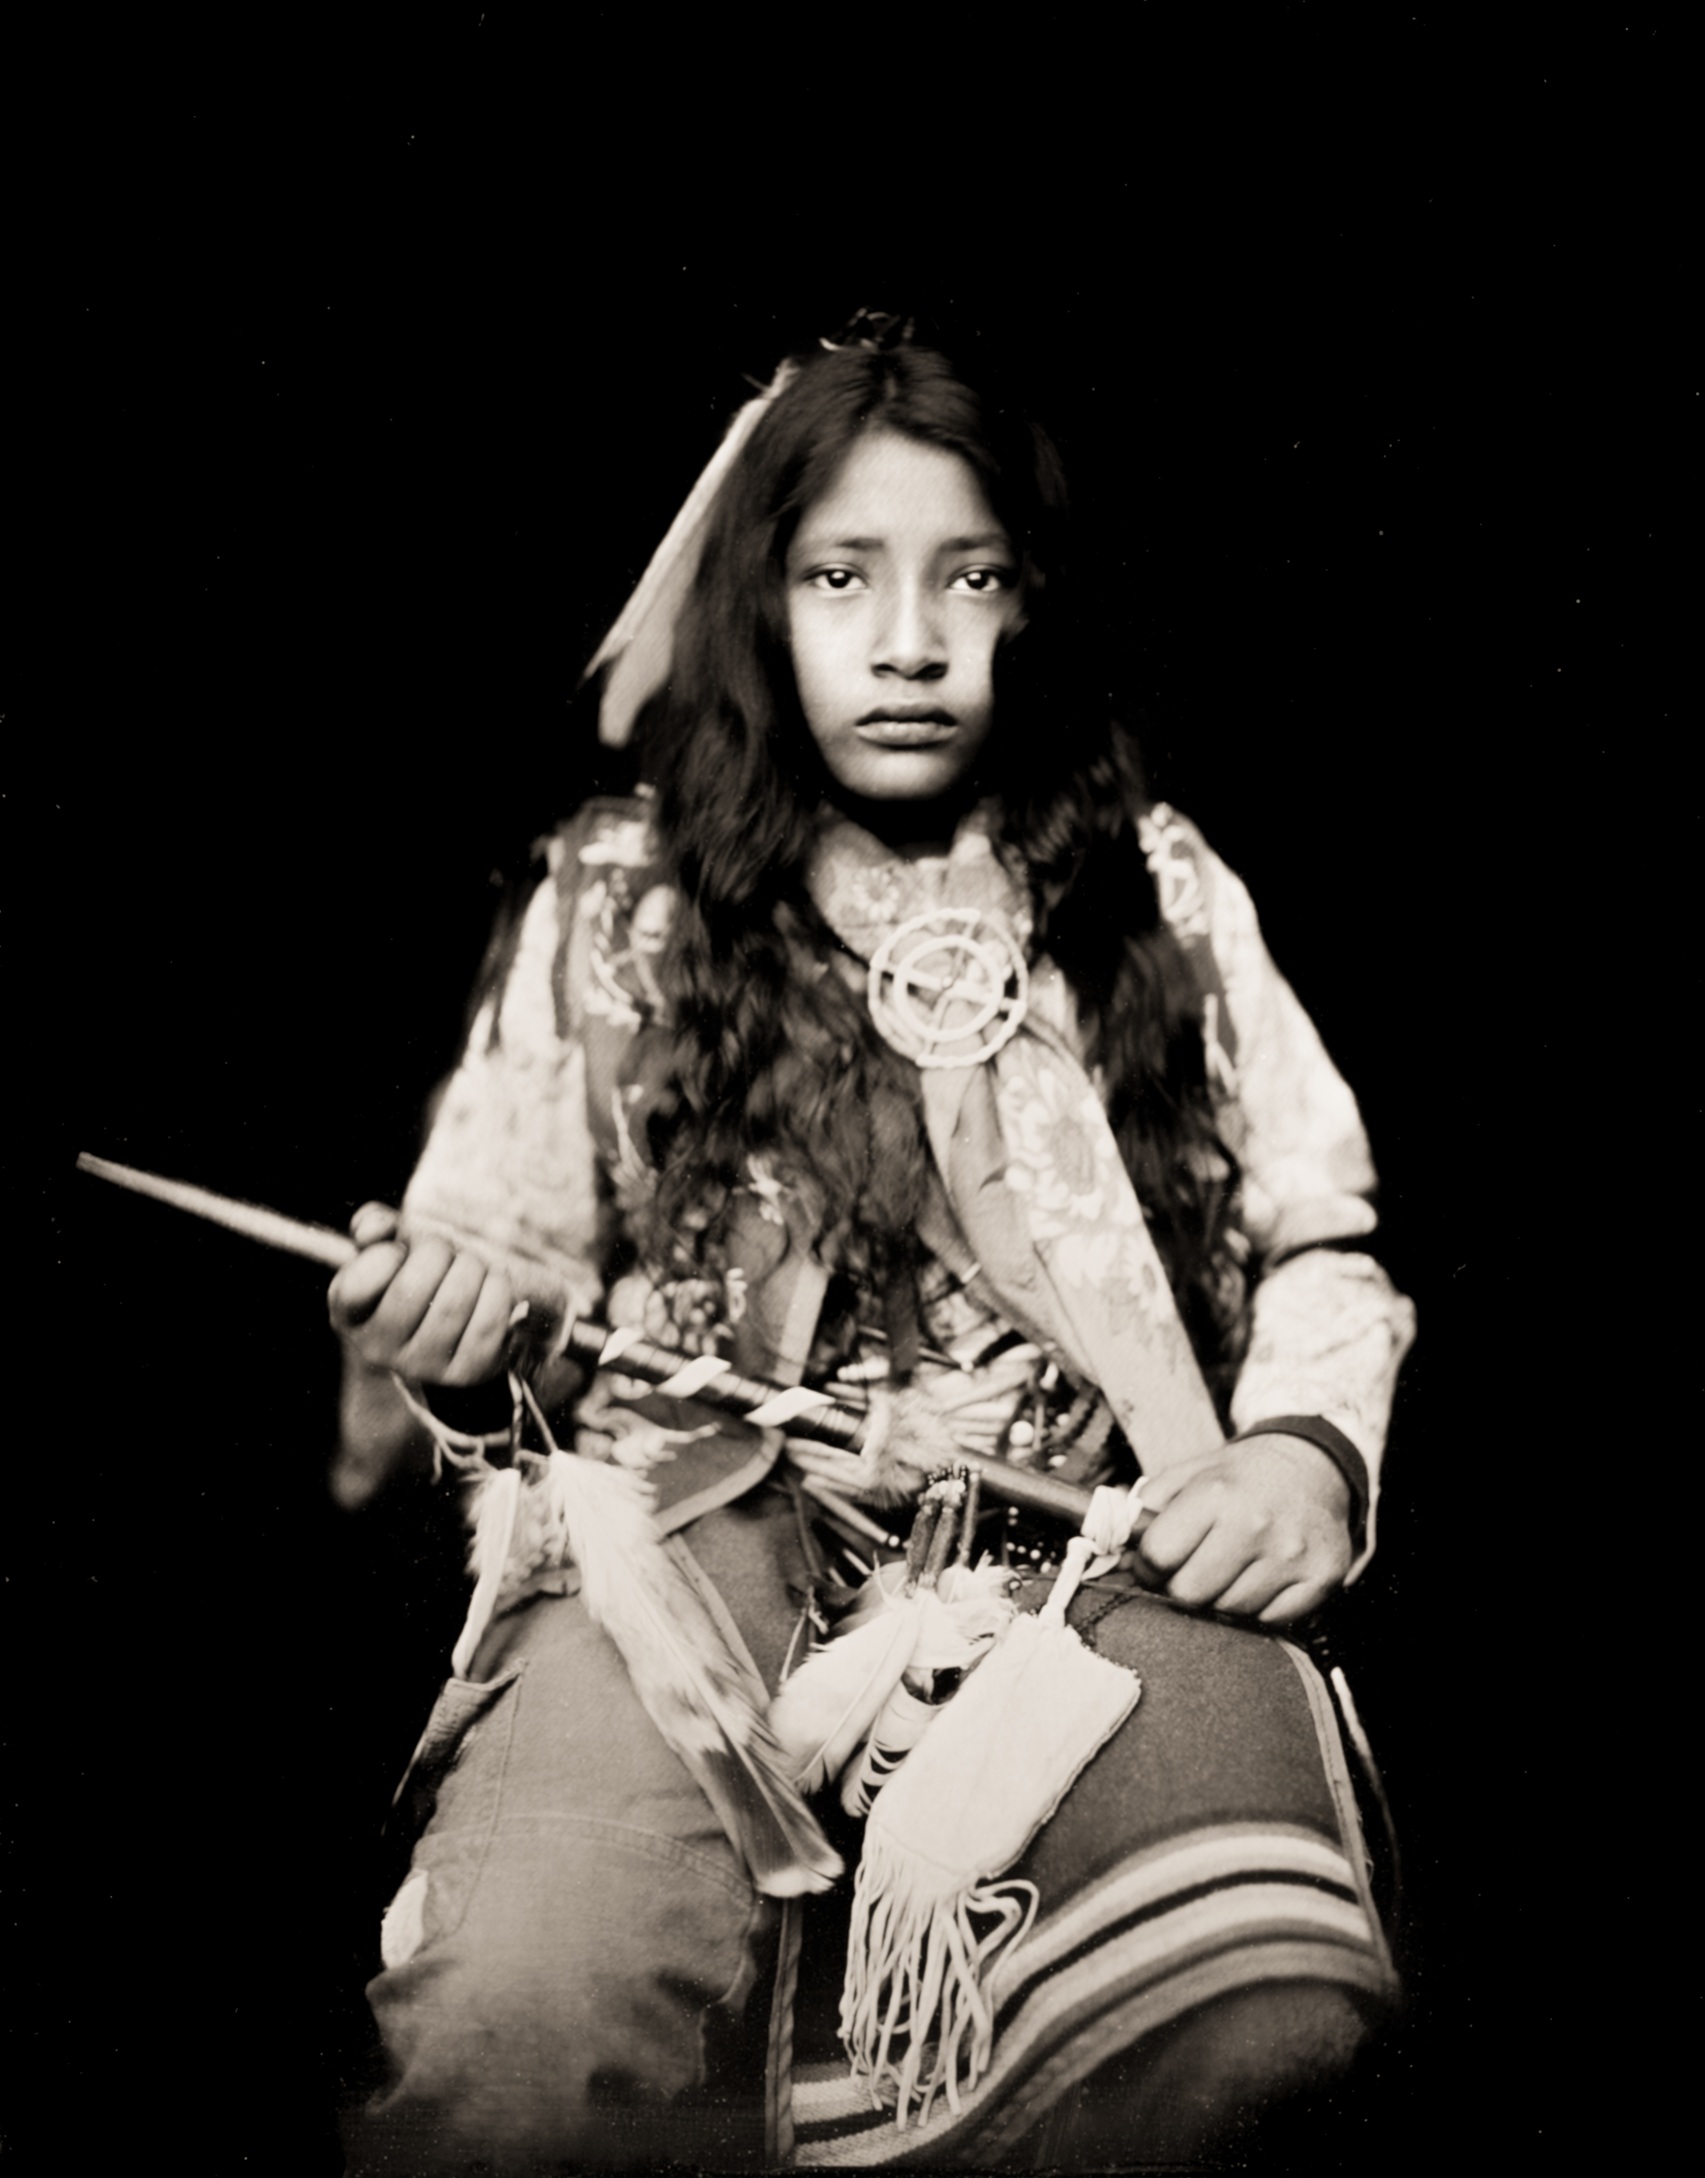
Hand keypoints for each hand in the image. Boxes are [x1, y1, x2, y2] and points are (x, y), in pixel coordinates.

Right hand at [327, 1202, 517, 1387]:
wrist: (449, 1333)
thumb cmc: (414, 1278)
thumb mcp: (388, 1249)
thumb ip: (373, 1226)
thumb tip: (375, 1230)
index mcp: (349, 1316)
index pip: (355, 1286)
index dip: (387, 1255)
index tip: (401, 1251)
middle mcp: (378, 1349)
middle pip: (412, 1287)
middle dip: (438, 1251)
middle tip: (445, 1251)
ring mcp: (421, 1367)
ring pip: (454, 1302)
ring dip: (472, 1267)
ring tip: (470, 1266)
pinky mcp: (465, 1373)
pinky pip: (488, 1323)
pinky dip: (496, 1290)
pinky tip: (491, 1283)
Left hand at [1133, 1433, 1352, 1623]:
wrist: (1313, 1468)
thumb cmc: (1241, 1477)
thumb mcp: (1190, 1475)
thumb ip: (1146, 1509)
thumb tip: (1113, 1553)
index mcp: (1216, 1493)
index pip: (1158, 1556)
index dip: (1147, 1566)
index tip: (1154, 1563)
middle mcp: (1256, 1524)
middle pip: (1189, 1594)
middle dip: (1181, 1586)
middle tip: (1191, 1568)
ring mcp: (1292, 1554)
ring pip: (1229, 1612)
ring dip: (1220, 1598)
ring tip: (1229, 1569)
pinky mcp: (1322, 1578)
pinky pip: (1270, 1620)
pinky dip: (1258, 1608)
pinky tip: (1260, 1578)